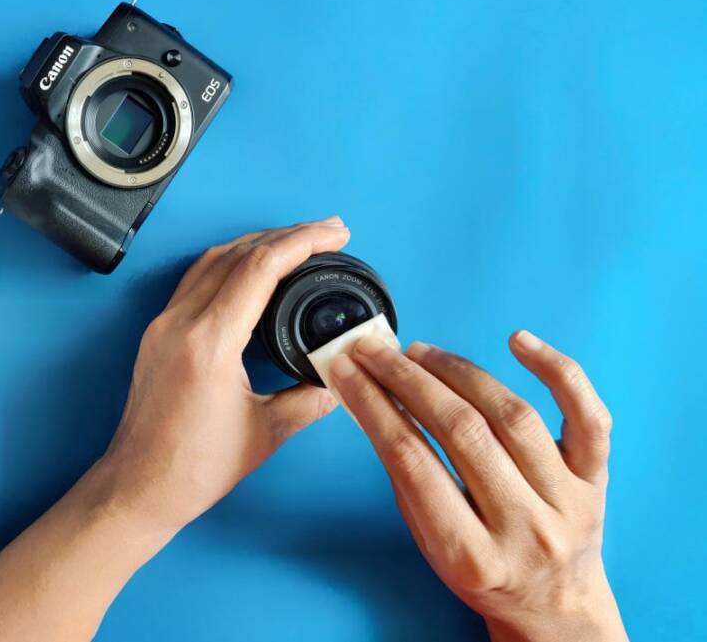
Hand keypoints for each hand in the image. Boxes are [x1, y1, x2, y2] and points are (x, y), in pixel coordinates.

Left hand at [95, 218, 348, 537]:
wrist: (138, 486)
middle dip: (287, 235)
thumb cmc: (194, 467)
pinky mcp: (158, 332)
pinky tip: (252, 266)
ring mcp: (164, 323)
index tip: (334, 234)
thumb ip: (309, 399)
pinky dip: (231, 261)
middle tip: (328, 231)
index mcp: (209, 343)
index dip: (302, 242)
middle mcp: (181, 322)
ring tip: (297, 241)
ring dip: (257, 242)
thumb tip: (341, 377)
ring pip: (213, 259)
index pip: (259, 268)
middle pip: (238, 253)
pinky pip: (196, 277)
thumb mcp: (265, 433)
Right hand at [330, 331, 626, 641]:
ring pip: (512, 415)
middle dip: (407, 380)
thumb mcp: (429, 542)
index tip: (349, 373)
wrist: (554, 605)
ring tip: (420, 353)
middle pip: (462, 431)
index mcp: (472, 556)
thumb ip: (406, 476)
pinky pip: (588, 415)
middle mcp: (525, 529)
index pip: (412, 461)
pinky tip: (520, 340)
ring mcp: (567, 501)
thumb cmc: (483, 573)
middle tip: (376, 352)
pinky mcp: (597, 478)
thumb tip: (374, 400)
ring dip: (458, 371)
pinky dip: (557, 370)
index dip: (374, 406)